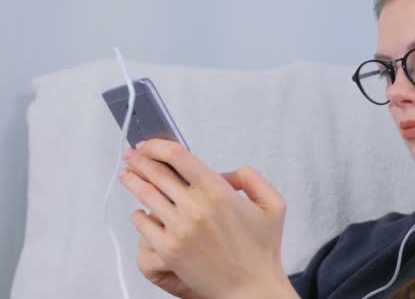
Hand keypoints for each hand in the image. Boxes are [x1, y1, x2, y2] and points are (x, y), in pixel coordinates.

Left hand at [120, 139, 297, 297]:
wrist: (252, 288)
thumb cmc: (262, 249)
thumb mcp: (273, 204)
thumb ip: (250, 178)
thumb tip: (224, 173)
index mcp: (218, 191)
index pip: (177, 156)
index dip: (158, 145)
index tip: (150, 144)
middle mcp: (195, 207)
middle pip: (156, 173)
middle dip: (140, 160)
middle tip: (132, 155)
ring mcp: (178, 229)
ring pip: (146, 196)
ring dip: (133, 180)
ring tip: (127, 174)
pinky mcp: (168, 250)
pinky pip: (143, 225)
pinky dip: (138, 214)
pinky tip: (139, 210)